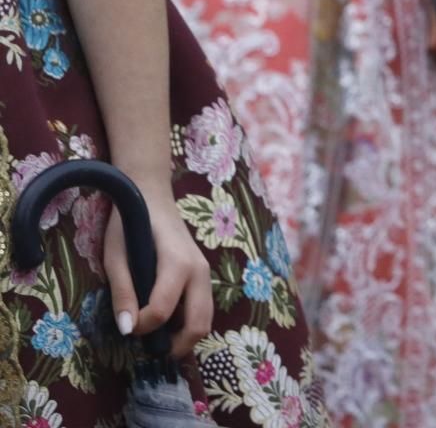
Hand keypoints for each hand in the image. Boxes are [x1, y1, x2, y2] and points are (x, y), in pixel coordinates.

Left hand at [105, 179, 211, 360]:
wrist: (152, 195)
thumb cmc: (131, 222)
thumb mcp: (116, 256)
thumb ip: (123, 292)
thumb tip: (126, 329)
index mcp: (176, 264)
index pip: (161, 311)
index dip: (140, 327)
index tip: (124, 325)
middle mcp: (199, 271)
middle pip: (199, 323)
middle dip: (177, 346)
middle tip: (150, 352)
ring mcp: (205, 272)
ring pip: (206, 318)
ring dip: (184, 336)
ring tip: (157, 340)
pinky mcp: (203, 274)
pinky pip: (202, 307)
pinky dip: (188, 323)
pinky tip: (166, 323)